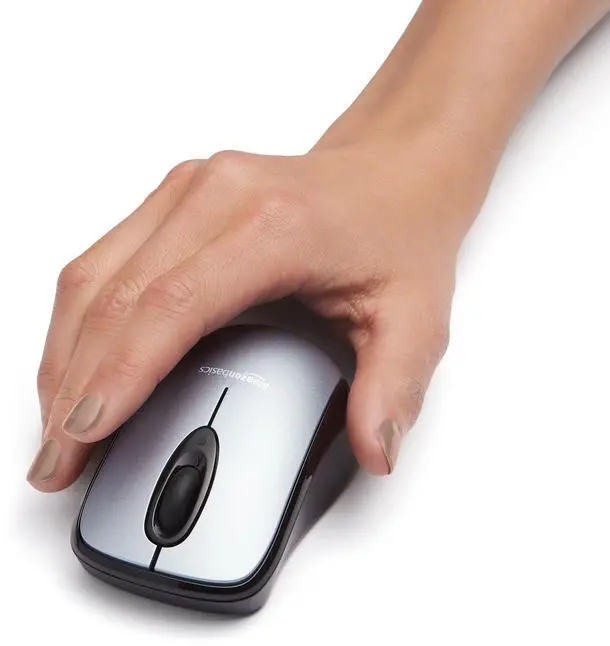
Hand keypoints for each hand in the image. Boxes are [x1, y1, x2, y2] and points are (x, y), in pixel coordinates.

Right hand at [28, 126, 493, 490]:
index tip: (84, 434)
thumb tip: (374, 449)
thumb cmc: (400, 235)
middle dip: (76, 383)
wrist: (393, 174)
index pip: (169, 306)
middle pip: (115, 295)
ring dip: (66, 352)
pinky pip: (105, 258)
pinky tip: (81, 364)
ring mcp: (189, 189)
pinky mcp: (177, 197)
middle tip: (60, 456)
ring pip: (94, 274)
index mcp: (273, 226)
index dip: (118, 374)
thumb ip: (393, 388)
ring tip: (61, 423)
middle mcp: (218, 195)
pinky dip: (82, 320)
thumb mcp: (416, 319)